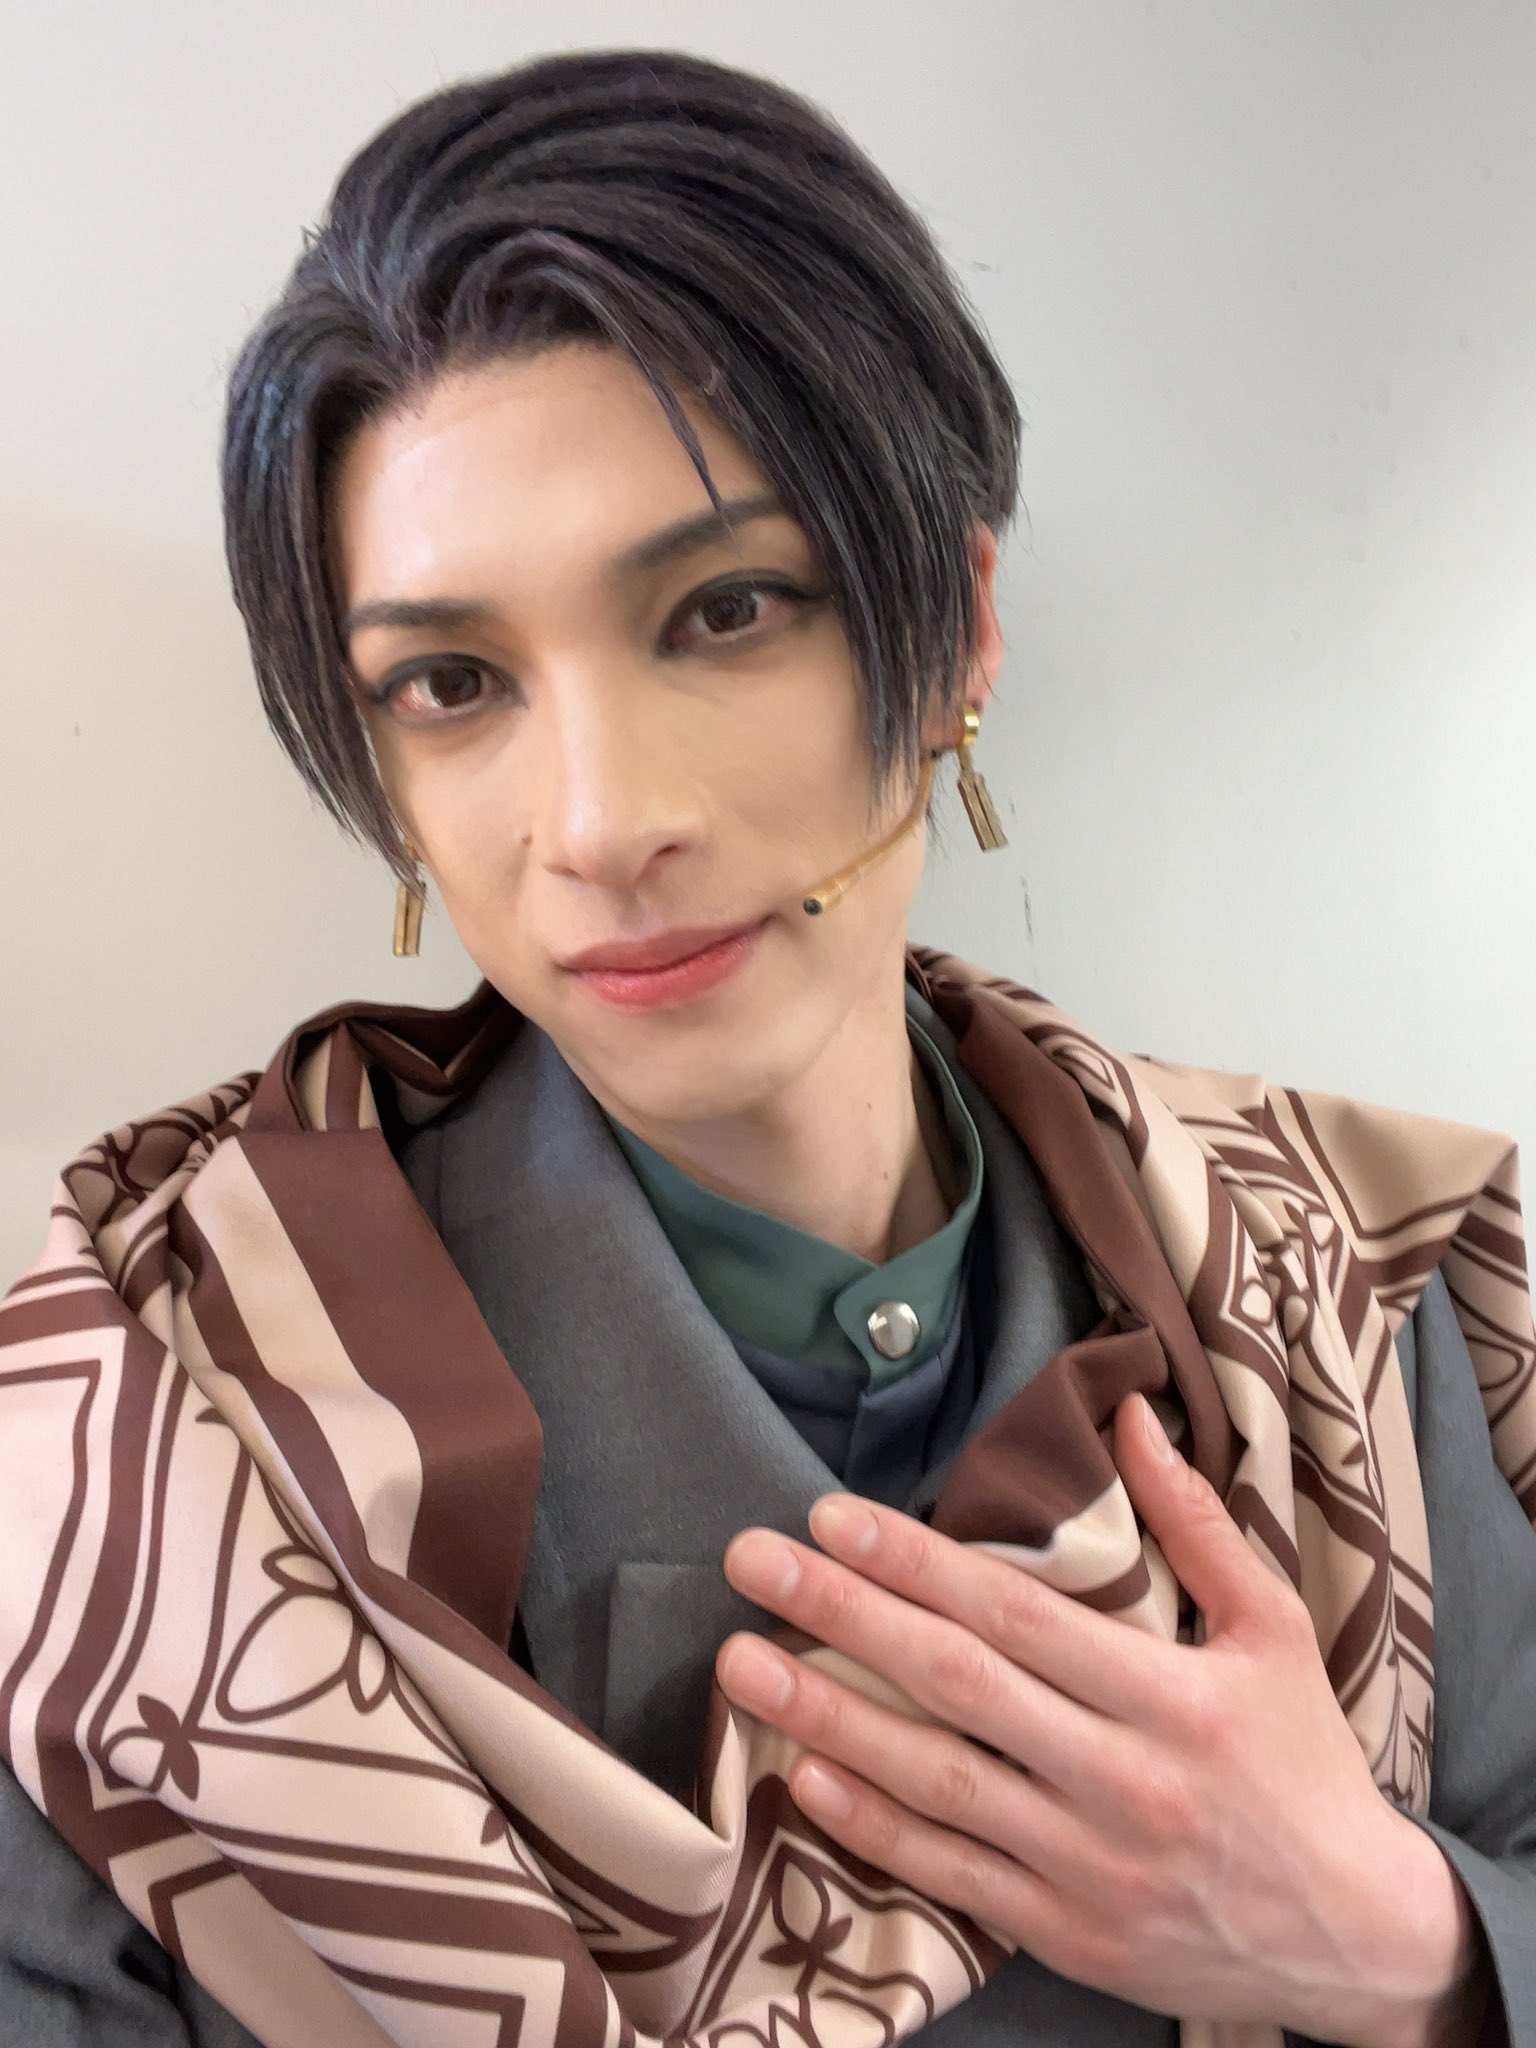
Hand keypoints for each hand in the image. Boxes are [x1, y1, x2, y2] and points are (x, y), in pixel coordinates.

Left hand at [715, 1394, 1486, 2046]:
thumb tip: (1134, 1415)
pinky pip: (951, 1874)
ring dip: (829, 1718)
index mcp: (1173, 1698)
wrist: (1356, 1935)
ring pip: (937, 1782)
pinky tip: (803, 1776)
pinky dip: (872, 1827)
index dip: (918, 1563)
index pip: (1018, 1616)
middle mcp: (1123, 1780)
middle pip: (958, 1685)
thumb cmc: (1305, 1762)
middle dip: (844, 1616)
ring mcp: (1088, 1865)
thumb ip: (1198, 1524)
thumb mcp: (1272, 1631)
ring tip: (742, 1662)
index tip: (831, 1517)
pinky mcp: (1066, 1932)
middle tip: (751, 1561)